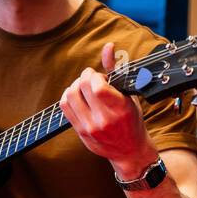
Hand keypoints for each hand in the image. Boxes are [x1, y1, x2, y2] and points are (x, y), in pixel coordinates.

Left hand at [59, 41, 156, 179]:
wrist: (129, 151)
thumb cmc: (131, 120)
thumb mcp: (129, 94)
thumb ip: (115, 70)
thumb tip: (108, 47)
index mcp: (119, 108)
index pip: (96, 86)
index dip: (94, 75)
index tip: (101, 78)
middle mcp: (104, 119)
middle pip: (80, 87)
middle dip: (85, 78)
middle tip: (93, 82)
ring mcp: (90, 127)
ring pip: (69, 95)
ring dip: (75, 86)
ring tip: (86, 90)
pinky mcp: (80, 132)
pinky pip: (65, 107)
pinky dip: (69, 96)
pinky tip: (79, 98)